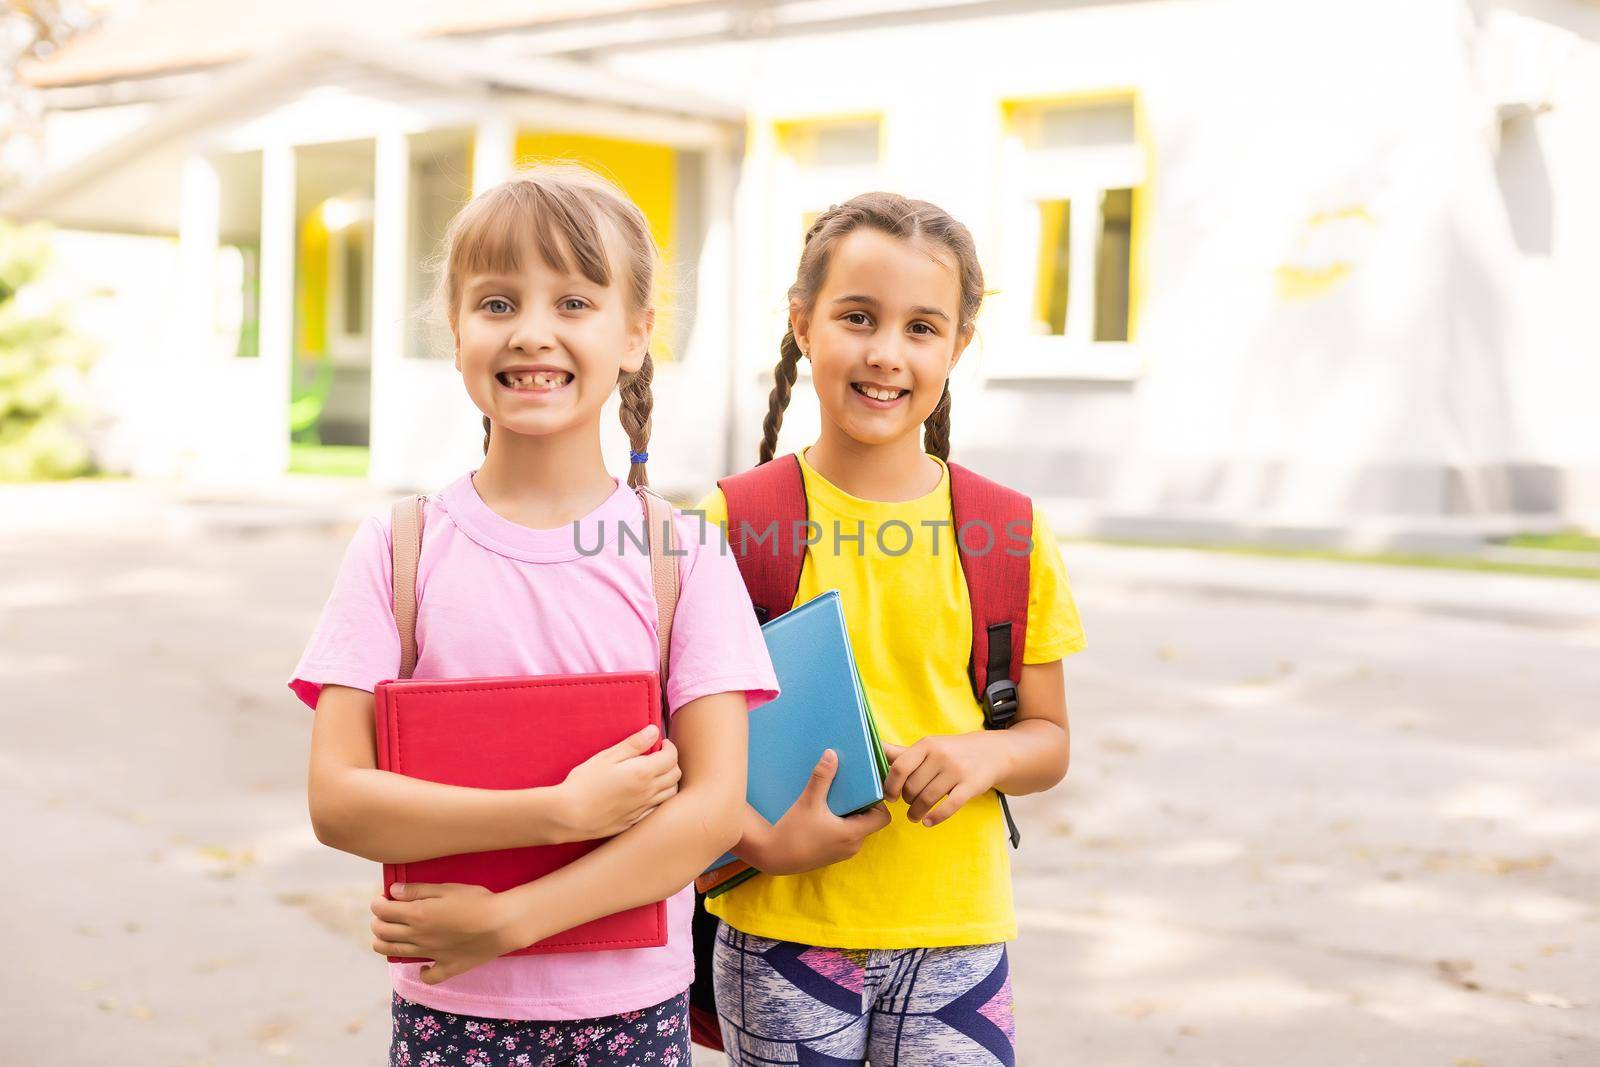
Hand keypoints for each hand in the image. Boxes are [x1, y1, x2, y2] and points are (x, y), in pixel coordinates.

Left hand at [370, 882, 519, 984]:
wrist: (501, 924)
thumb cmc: (476, 900)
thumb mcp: (446, 888)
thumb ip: (417, 890)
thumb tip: (392, 891)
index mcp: (416, 915)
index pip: (382, 911)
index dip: (377, 903)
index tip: (382, 897)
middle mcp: (417, 937)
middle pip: (383, 933)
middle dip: (377, 922)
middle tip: (385, 914)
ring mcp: (430, 955)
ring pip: (395, 953)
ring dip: (384, 944)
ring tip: (389, 935)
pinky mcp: (447, 967)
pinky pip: (428, 976)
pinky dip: (422, 972)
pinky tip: (424, 965)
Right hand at [555, 724, 680, 840]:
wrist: (569, 815)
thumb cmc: (584, 782)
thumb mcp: (607, 757)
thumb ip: (634, 744)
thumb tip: (654, 731)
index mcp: (643, 773)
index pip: (671, 757)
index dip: (670, 747)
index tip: (661, 743)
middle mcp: (648, 792)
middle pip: (676, 775)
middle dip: (672, 762)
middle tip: (658, 756)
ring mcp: (643, 809)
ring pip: (670, 794)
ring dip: (668, 781)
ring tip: (654, 773)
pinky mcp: (635, 821)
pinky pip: (658, 809)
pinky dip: (659, 798)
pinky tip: (645, 792)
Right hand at [762, 750, 890, 875]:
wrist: (772, 857)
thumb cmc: (792, 832)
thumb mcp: (808, 801)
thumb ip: (822, 777)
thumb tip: (832, 753)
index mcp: (853, 834)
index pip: (882, 817)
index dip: (877, 802)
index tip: (864, 788)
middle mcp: (852, 846)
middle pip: (870, 821)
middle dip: (862, 804)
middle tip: (850, 786)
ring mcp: (843, 852)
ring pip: (857, 828)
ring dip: (851, 813)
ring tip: (837, 796)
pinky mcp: (832, 854)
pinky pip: (845, 835)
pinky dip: (841, 823)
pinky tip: (826, 811)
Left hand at [883, 734, 1008, 826]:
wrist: (993, 753)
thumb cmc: (952, 752)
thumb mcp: (929, 747)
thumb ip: (902, 753)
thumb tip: (873, 748)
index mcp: (927, 745)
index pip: (899, 767)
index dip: (890, 785)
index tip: (889, 796)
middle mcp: (941, 756)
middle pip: (912, 787)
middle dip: (906, 800)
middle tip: (907, 804)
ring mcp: (957, 771)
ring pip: (927, 799)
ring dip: (916, 812)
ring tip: (914, 816)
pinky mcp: (971, 786)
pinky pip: (948, 807)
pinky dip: (934, 818)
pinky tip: (927, 822)